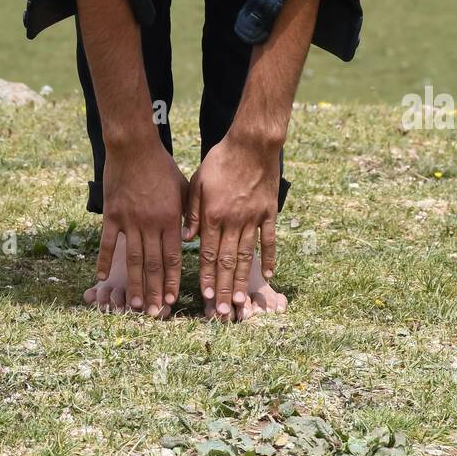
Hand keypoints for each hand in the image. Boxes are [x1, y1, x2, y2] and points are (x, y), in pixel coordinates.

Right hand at [98, 137, 188, 314]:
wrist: (134, 147)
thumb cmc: (162, 167)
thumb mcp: (184, 189)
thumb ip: (188, 215)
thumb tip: (190, 241)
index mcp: (171, 219)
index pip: (173, 258)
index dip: (172, 281)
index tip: (171, 301)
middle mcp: (151, 224)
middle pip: (153, 265)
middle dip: (154, 292)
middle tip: (154, 314)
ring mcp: (129, 221)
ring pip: (133, 259)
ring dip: (134, 285)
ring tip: (134, 306)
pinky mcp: (112, 215)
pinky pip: (108, 243)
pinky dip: (105, 261)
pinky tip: (102, 278)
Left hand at [183, 133, 279, 317]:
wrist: (252, 143)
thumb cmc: (221, 159)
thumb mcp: (198, 181)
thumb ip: (192, 212)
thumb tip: (187, 239)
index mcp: (213, 215)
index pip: (206, 254)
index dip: (206, 277)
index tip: (205, 298)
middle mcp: (233, 221)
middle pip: (226, 261)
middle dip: (223, 289)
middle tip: (222, 312)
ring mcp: (253, 218)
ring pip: (246, 256)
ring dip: (242, 281)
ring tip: (240, 303)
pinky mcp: (269, 212)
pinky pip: (269, 240)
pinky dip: (269, 258)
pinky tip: (268, 275)